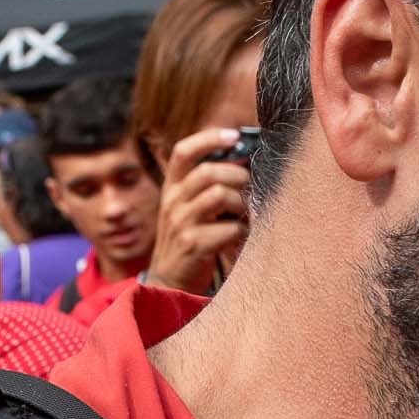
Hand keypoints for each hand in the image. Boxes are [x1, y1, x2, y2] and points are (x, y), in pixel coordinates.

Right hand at [147, 129, 253, 290]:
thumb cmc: (189, 238)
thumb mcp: (188, 206)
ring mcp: (180, 223)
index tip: (235, 136)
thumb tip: (244, 162)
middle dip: (237, 175)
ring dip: (241, 202)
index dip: (209, 138)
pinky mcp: (193, 245)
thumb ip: (206, 185)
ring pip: (219, 195)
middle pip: (207, 171)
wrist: (169, 282)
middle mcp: (172, 201)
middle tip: (249, 186)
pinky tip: (241, 236)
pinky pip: (228, 228)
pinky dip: (242, 230)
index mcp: (172, 187)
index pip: (183, 150)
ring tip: (245, 213)